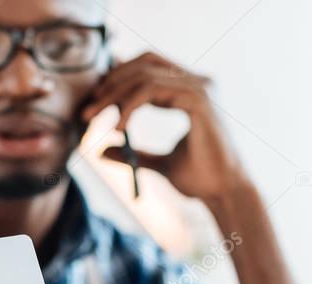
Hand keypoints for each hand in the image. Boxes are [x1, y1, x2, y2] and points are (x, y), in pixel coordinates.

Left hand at [81, 52, 246, 202]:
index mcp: (192, 92)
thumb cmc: (200, 179)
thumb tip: (102, 151)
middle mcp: (198, 83)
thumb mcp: (159, 164)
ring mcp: (200, 88)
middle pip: (145, 63)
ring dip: (114, 94)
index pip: (150, 67)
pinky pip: (152, 89)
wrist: (223, 193)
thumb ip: (134, 153)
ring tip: (95, 116)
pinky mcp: (198, 100)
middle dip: (112, 82)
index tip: (95, 101)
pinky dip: (129, 105)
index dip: (120, 77)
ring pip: (145, 74)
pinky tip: (118, 126)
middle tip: (88, 108)